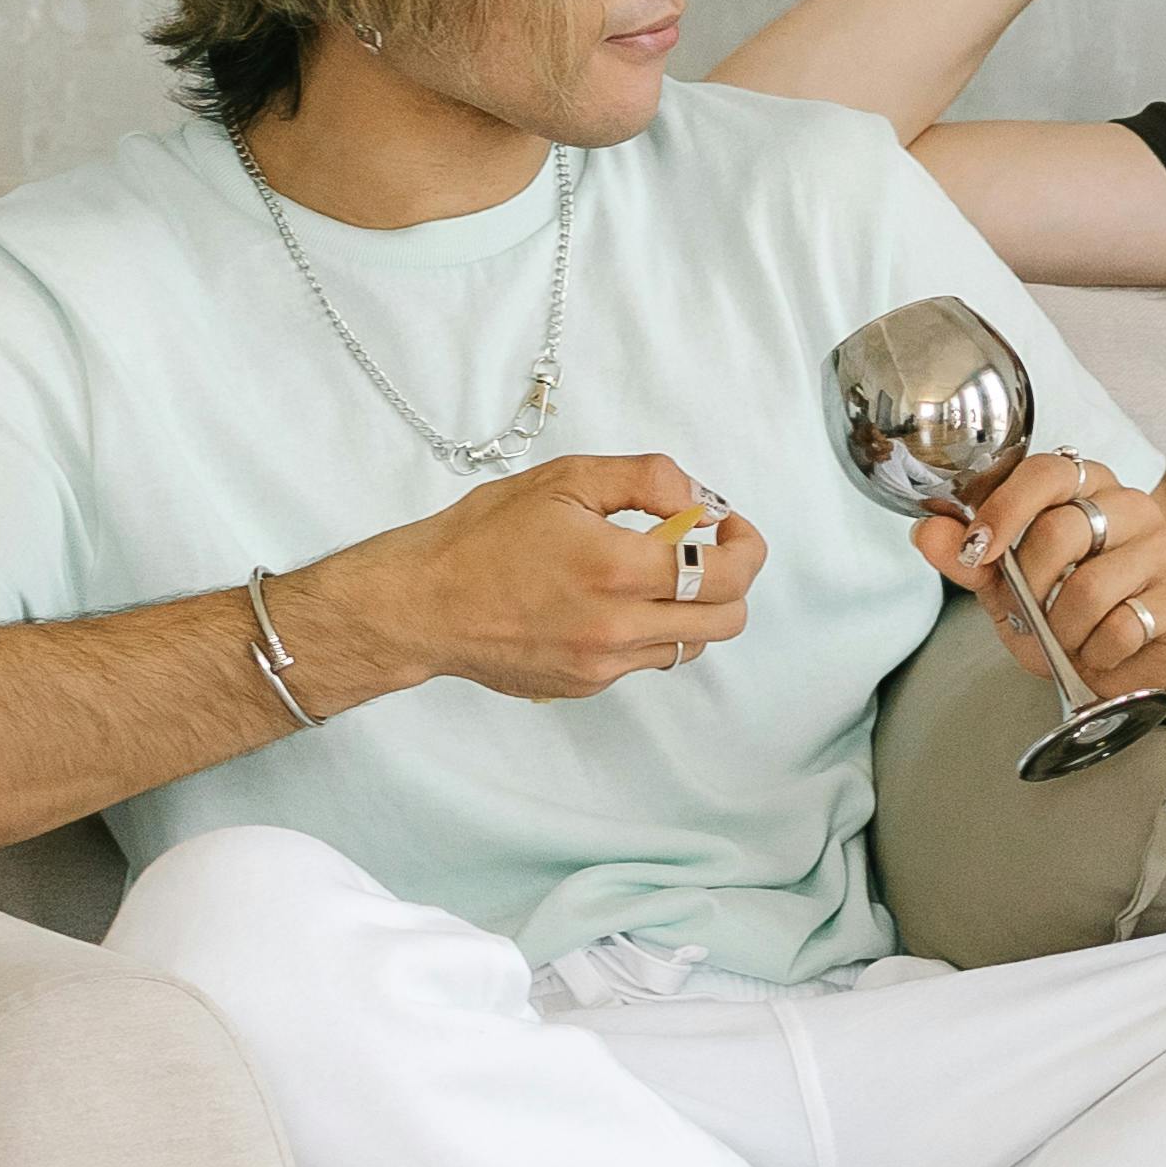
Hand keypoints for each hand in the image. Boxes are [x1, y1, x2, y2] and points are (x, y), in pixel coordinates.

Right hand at [300, 452, 765, 705]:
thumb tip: (700, 499)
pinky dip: (646, 629)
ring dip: (690, 608)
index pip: (726, 575)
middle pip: (727, 621)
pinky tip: (607, 600)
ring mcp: (601, 665)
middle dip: (732, 581)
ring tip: (650, 573)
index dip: (746, 546)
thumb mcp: (565, 480)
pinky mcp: (582, 686)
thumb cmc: (481, 537)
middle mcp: (617, 629)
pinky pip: (642, 659)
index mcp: (618, 571)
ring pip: (688, 645)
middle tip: (706, 550)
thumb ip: (647, 480)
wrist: (419, 604)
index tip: (730, 526)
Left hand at [920, 453, 1165, 696]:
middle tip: (1031, 613)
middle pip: (1061, 532)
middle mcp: (1130, 506)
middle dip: (1031, 587)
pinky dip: (1097, 652)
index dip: (1007, 507)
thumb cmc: (1068, 612)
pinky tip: (1101, 650)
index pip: (1047, 471)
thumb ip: (968, 557)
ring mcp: (1164, 548)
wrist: (1129, 662)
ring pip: (1090, 588)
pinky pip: (1123, 627)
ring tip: (1068, 637)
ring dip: (1063, 630)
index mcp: (1086, 488)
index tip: (980, 548)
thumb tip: (926, 530)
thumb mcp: (1006, 587)